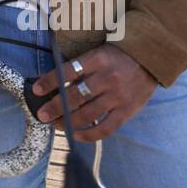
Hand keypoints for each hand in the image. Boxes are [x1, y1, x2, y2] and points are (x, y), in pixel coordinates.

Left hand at [30, 45, 156, 141]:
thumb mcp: (98, 52)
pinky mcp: (128, 111)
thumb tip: (55, 81)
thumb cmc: (117, 56)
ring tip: (54, 124)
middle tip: (41, 114)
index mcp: (97, 60)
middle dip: (54, 107)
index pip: (67, 71)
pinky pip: (106, 128)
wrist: (151, 59)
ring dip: (67, 122)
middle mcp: (107, 78)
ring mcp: (118, 96)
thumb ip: (80, 66)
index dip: (49, 82)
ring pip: (88, 115)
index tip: (35, 90)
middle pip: (75, 96)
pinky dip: (88, 135)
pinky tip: (75, 135)